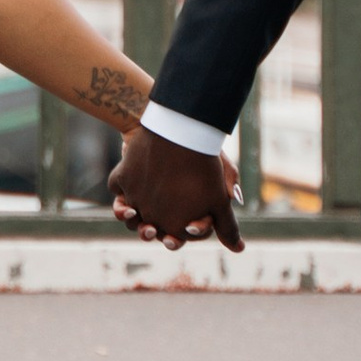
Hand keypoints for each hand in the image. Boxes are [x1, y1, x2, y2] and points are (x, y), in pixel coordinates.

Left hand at [107, 128, 242, 253]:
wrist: (166, 121)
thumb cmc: (196, 145)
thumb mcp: (220, 166)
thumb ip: (230, 193)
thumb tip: (240, 238)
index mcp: (190, 207)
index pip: (193, 230)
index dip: (195, 231)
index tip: (193, 227)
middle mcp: (166, 208)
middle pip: (165, 234)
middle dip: (166, 239)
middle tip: (167, 239)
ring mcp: (143, 200)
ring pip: (140, 225)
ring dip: (141, 230)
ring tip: (147, 227)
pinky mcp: (125, 188)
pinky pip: (121, 208)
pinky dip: (122, 212)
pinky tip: (128, 209)